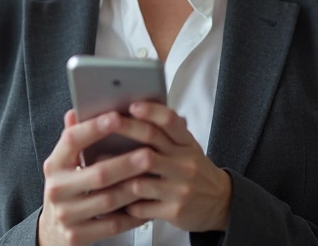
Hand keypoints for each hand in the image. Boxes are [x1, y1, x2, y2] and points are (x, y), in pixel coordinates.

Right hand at [37, 111, 149, 245]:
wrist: (54, 231)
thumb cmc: (67, 188)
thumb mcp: (64, 164)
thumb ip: (73, 139)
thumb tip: (75, 111)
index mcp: (54, 165)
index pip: (71, 141)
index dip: (93, 128)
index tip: (116, 116)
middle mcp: (57, 188)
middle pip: (97, 173)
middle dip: (126, 163)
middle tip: (149, 154)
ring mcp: (67, 214)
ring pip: (109, 201)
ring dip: (135, 189)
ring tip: (154, 178)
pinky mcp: (77, 235)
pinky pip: (112, 225)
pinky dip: (133, 215)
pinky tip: (148, 205)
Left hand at [107, 102, 231, 231]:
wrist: (221, 204)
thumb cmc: (194, 172)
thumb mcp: (187, 148)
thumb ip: (167, 133)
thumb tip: (137, 110)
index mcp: (187, 145)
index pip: (171, 122)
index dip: (151, 111)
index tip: (132, 105)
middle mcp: (185, 164)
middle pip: (151, 142)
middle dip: (125, 129)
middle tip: (101, 124)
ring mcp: (180, 188)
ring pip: (140, 179)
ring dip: (115, 174)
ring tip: (96, 168)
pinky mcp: (174, 211)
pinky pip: (141, 206)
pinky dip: (125, 203)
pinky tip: (113, 197)